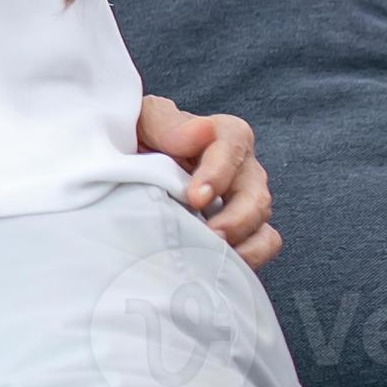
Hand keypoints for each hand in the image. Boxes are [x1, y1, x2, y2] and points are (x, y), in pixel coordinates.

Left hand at [137, 95, 280, 268]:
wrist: (122, 169)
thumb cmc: (135, 138)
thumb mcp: (141, 122)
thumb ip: (166, 124)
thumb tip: (201, 131)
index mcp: (220, 134)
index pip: (233, 146)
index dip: (218, 173)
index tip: (195, 197)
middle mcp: (240, 167)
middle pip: (255, 190)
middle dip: (236, 217)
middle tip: (211, 235)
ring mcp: (244, 199)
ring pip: (262, 219)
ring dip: (241, 239)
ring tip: (212, 253)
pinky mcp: (241, 229)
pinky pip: (263, 242)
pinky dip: (250, 255)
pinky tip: (218, 264)